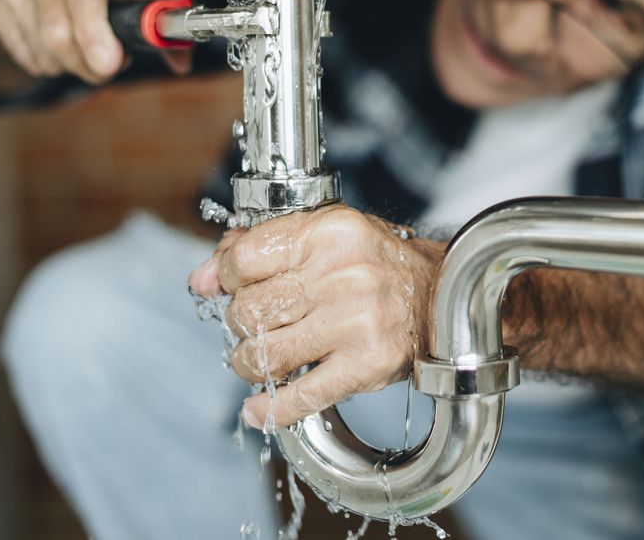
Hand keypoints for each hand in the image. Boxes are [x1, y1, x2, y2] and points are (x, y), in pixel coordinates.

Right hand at [0, 0, 192, 83]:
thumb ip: (173, 15)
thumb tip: (181, 59)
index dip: (93, 32)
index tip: (110, 64)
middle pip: (58, 32)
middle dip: (91, 64)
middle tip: (113, 60)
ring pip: (43, 52)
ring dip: (75, 65)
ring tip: (91, 43)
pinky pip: (28, 58)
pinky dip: (53, 64)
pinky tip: (67, 43)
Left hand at [188, 204, 444, 430]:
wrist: (441, 297)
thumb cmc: (377, 264)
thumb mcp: (323, 236)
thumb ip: (260, 249)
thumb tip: (201, 279)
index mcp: (329, 233)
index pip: (244, 258)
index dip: (224, 277)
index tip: (229, 286)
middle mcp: (342, 275)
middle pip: (249, 310)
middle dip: (240, 323)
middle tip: (254, 324)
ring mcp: (354, 323)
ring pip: (266, 354)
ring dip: (249, 363)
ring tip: (260, 358)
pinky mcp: (364, 366)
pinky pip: (301, 396)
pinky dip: (270, 409)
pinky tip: (257, 410)